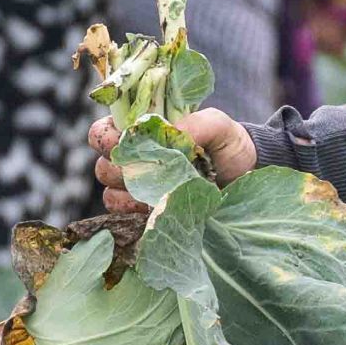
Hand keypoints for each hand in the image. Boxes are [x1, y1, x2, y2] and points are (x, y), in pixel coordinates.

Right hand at [92, 107, 259, 216]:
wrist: (245, 178)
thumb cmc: (228, 146)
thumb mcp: (218, 126)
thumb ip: (196, 123)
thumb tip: (169, 134)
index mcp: (139, 134)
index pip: (100, 135)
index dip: (106, 140)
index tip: (130, 144)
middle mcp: (132, 162)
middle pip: (102, 169)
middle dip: (123, 172)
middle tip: (153, 172)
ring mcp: (137, 192)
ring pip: (111, 196)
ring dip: (132, 196)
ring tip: (162, 193)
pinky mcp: (146, 217)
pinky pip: (126, 220)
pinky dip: (140, 215)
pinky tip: (162, 210)